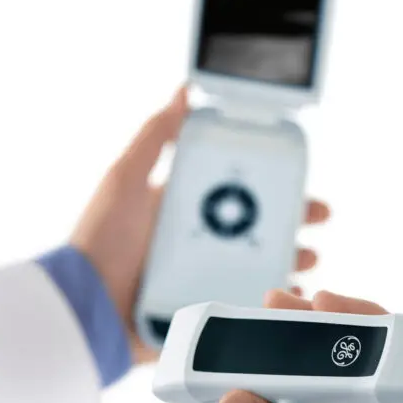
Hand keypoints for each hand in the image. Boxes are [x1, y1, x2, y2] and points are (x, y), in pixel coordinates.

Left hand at [71, 88, 330, 365]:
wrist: (84, 306)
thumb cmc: (101, 240)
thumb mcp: (124, 179)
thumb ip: (154, 137)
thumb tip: (183, 91)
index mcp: (186, 210)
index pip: (239, 193)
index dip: (273, 187)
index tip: (301, 182)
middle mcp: (199, 243)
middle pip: (258, 230)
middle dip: (292, 224)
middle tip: (318, 221)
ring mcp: (203, 278)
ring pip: (259, 268)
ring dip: (290, 263)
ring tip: (311, 263)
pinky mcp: (202, 311)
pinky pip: (245, 306)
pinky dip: (271, 304)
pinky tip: (291, 300)